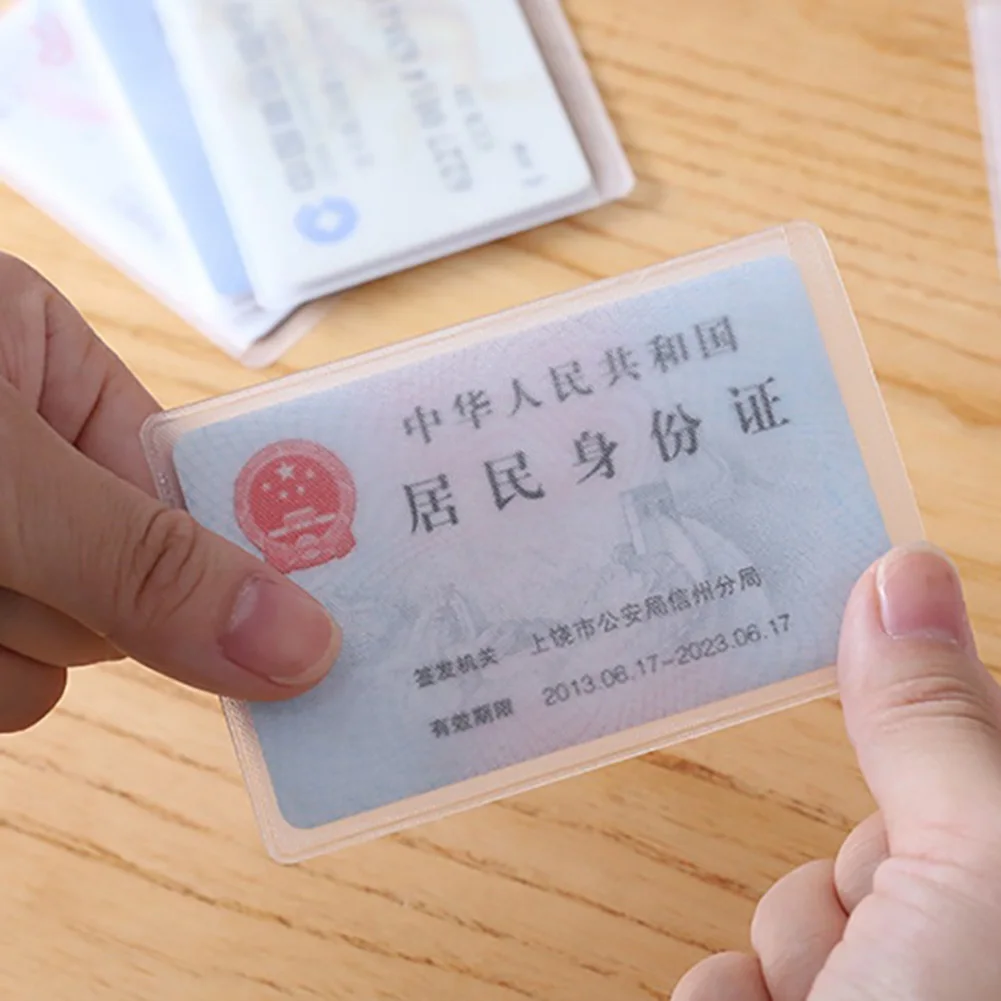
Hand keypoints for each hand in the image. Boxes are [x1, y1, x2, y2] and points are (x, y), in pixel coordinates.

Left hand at [0, 254, 339, 731]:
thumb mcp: (5, 484)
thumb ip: (147, 564)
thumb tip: (310, 649)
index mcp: (47, 361)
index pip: (187, 477)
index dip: (227, 548)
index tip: (297, 622)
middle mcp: (23, 443)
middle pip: (132, 577)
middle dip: (68, 601)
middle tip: (2, 567)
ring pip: (66, 646)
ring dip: (4, 650)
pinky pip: (11, 683)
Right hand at [673, 543, 1000, 999]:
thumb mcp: (970, 866)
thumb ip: (934, 725)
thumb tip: (904, 569)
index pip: (962, 749)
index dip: (920, 730)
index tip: (850, 678)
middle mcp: (966, 937)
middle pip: (876, 842)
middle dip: (846, 883)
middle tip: (869, 923)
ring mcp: (886, 993)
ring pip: (801, 917)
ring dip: (788, 952)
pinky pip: (743, 980)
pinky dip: (736, 998)